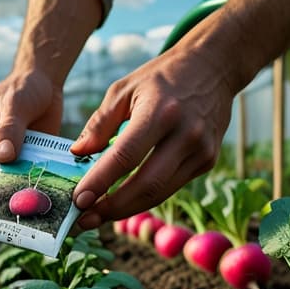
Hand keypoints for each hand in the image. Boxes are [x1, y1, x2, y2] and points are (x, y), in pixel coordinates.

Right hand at [0, 69, 63, 189]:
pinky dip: (38, 185)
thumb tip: (1, 158)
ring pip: (11, 185)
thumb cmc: (23, 87)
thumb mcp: (16, 104)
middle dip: (8, 193)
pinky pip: (29, 180)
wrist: (45, 82)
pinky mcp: (26, 162)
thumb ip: (9, 129)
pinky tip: (52, 192)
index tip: (11, 195)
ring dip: (25, 192)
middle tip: (29, 203)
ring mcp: (7, 160)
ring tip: (42, 200)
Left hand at [70, 45, 234, 228]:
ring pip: (160, 193)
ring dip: (126, 210)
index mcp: (160, 112)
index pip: (126, 155)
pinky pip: (171, 186)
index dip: (101, 181)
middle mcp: (185, 134)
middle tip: (83, 219)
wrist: (212, 68)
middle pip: (146, 185)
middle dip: (112, 208)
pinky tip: (122, 201)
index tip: (78, 200)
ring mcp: (201, 150)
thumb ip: (99, 123)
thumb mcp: (123, 89)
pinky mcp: (207, 161)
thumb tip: (77, 153)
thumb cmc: (161, 78)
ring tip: (97, 216)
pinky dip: (145, 198)